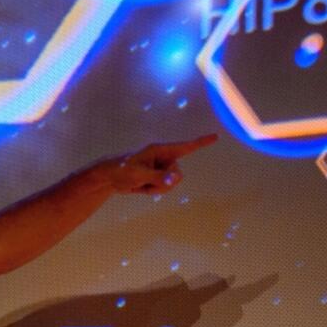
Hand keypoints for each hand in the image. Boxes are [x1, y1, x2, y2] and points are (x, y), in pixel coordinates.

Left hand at [97, 134, 217, 194]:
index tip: (216, 136)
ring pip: (173, 183)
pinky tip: (143, 187)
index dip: (201, 142)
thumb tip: (176, 179)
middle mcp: (164, 158)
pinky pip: (166, 188)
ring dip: (158, 188)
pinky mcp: (159, 177)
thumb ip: (158, 176)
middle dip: (164, 182)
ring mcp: (162, 168)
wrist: (110, 178)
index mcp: (160, 150)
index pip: (185, 147)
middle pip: (178, 174)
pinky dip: (155, 191)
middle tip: (145, 179)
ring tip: (142, 183)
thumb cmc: (121, 170)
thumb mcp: (139, 174)